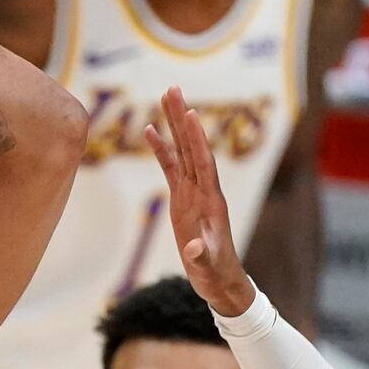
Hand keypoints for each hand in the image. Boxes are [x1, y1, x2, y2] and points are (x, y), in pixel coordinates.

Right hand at [145, 86, 255, 318]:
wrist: (219, 280)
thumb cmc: (215, 273)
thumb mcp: (207, 266)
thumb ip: (201, 256)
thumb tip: (195, 248)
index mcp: (212, 201)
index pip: (203, 164)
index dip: (197, 140)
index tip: (191, 115)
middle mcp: (204, 190)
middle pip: (192, 147)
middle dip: (182, 118)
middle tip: (172, 89)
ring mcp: (193, 192)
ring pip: (182, 151)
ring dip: (173, 124)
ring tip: (164, 96)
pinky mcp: (182, 199)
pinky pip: (171, 168)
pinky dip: (161, 149)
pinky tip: (149, 131)